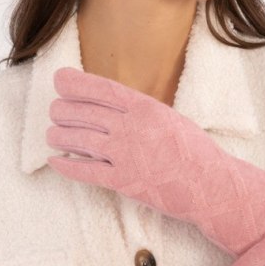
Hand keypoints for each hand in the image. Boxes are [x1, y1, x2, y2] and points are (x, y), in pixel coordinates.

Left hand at [45, 67, 264, 255]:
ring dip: (60, 136)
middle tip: (54, 111)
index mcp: (146, 107)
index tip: (59, 80)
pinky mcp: (124, 182)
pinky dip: (67, 166)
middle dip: (63, 110)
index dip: (76, 83)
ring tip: (52, 134)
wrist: (212, 186)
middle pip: (85, 113)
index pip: (102, 89)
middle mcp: (133, 128)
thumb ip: (141, 112)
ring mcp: (127, 155)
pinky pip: (86, 172)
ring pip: (80, 140)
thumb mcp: (169, 120)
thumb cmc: (195, 153)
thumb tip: (112, 108)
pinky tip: (55, 162)